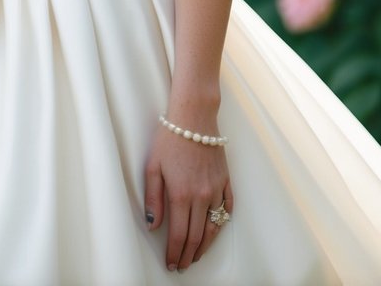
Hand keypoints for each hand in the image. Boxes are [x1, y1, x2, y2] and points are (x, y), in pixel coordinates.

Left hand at [143, 124, 232, 272]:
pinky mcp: (226, 180)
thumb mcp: (152, 167)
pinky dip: (222, 222)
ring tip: (197, 255)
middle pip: (197, 236)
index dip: (175, 253)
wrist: (193, 117)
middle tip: (182, 265)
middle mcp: (202, 197)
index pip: (179, 235)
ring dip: (205, 245)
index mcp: (181, 195)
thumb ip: (153, 199)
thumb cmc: (169, 138)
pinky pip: (228, 208)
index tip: (171, 263)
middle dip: (188, 255)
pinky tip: (215, 229)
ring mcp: (216, 189)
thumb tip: (153, 225)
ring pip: (214, 227)